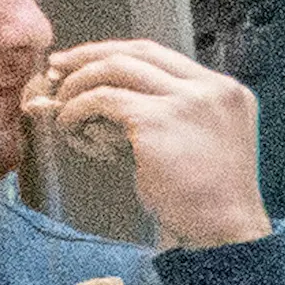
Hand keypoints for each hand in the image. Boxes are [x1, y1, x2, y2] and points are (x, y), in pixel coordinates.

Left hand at [27, 36, 271, 248]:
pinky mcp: (159, 120)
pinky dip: (78, 109)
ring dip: (79, 84)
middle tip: (57, 68)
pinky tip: (71, 127)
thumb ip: (152, 116)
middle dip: (89, 56)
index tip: (83, 62)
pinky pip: (103, 100)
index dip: (115, 53)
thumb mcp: (189, 142)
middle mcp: (211, 88)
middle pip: (137, 52)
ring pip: (115, 68)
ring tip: (63, 107)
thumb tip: (91, 98)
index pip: (161, 56)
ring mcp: (187, 102)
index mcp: (226, 92)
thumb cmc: (205, 198)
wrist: (225, 231)